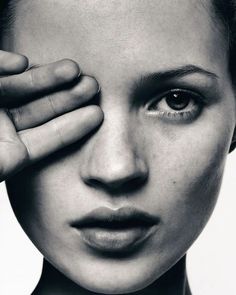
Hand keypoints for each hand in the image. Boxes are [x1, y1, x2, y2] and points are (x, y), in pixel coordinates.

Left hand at [0, 50, 102, 181]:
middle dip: (63, 86)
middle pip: (36, 97)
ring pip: (45, 118)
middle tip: (90, 80)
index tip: (68, 69)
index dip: (44, 74)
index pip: (19, 79)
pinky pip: (46, 143)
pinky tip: (92, 116)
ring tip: (94, 91)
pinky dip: (70, 130)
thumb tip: (22, 62)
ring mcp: (8, 136)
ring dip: (71, 104)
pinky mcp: (16, 159)